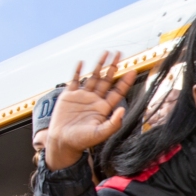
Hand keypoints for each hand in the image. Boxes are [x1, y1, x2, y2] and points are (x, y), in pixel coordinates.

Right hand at [45, 52, 136, 170]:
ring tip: (105, 53)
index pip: (117, 91)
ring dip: (99, 65)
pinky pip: (74, 80)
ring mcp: (82, 96)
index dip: (125, 81)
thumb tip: (122, 110)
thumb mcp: (100, 133)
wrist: (62, 142)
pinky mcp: (69, 95)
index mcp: (104, 108)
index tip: (133, 71)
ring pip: (92, 77)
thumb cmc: (82, 141)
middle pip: (106, 80)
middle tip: (119, 54)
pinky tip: (81, 62)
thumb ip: (113, 123)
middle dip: (113, 67)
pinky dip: (77, 71)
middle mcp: (95, 100)